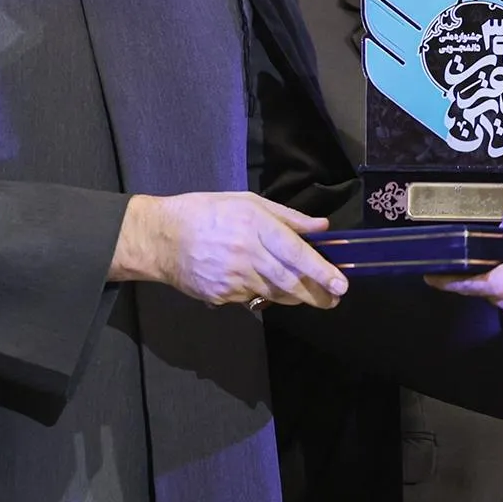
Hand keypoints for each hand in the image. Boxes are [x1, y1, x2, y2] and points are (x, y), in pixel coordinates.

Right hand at [111, 192, 347, 308]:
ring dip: (295, 296)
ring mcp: (234, 279)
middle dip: (317, 294)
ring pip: (274, 294)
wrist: (161, 238)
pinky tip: (264, 286)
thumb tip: (320, 226)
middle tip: (334, 299)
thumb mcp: (246, 202)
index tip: (341, 284)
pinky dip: (263, 295)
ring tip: (309, 295)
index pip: (295, 252)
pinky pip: (251, 299)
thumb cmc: (205, 212)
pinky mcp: (222, 296)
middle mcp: (247, 255)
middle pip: (290, 282)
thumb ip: (286, 216)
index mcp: (255, 226)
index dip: (320, 270)